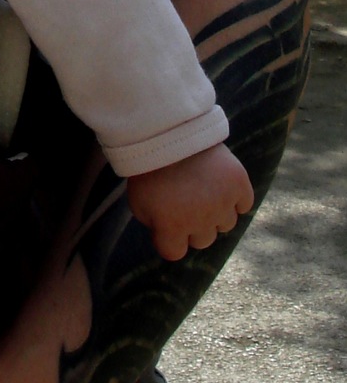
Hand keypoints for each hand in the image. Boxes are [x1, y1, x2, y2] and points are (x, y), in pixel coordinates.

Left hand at [127, 143, 253, 259]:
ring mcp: (222, 203)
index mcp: (171, 227)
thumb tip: (171, 238)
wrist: (167, 130)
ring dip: (216, 212)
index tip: (167, 221)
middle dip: (194, 225)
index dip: (170, 238)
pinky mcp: (239, 184)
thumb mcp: (138, 201)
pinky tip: (222, 185)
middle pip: (203, 240)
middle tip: (186, 201)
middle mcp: (200, 221)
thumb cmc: (150, 167)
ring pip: (226, 224)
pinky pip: (244, 204)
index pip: (175, 253)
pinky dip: (236, 198)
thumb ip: (155, 226)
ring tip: (203, 189)